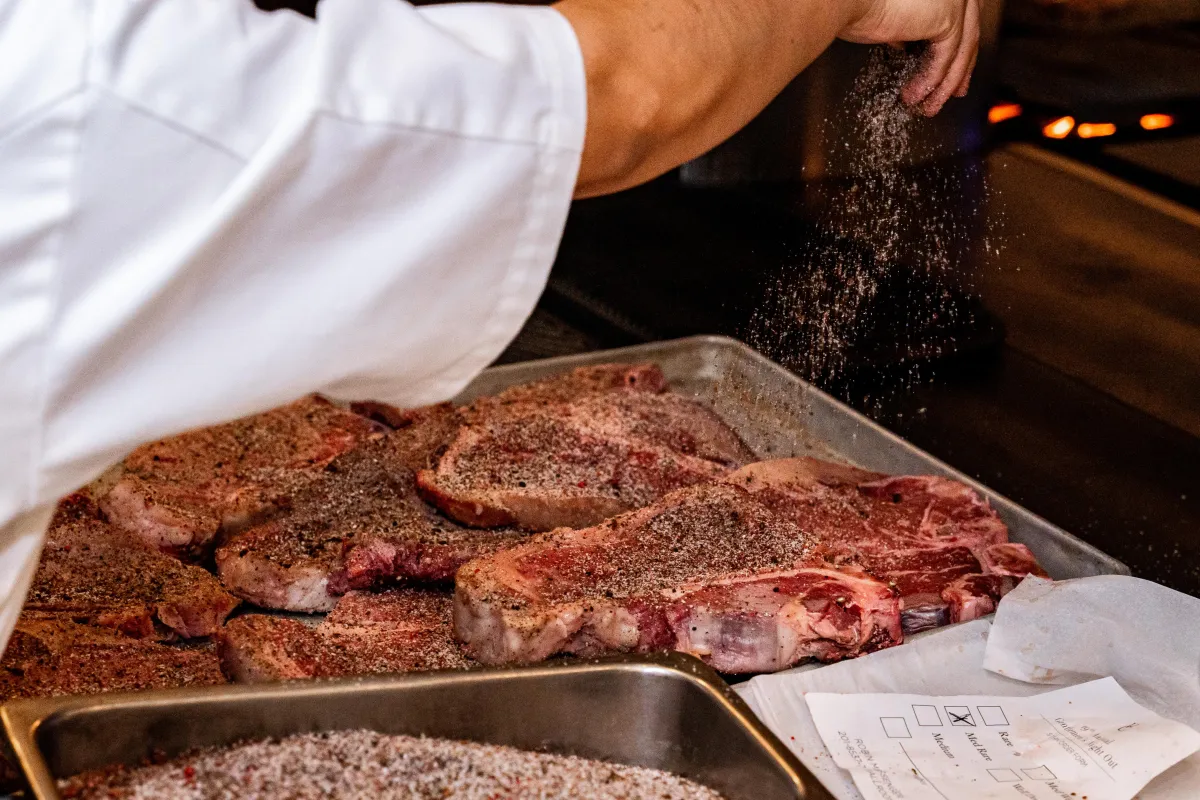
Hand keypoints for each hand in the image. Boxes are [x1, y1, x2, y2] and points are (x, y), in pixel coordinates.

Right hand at [839, 0, 979, 115]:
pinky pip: (945, 59)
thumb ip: (904, 28)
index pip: (958, 17)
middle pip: (968, 32)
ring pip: (960, 49)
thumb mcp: (887, 18)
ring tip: (927, 106)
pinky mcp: (948, 17)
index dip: (957, 47)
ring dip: (944, 84)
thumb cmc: (852, 2)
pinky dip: (931, 82)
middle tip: (955, 93)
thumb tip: (906, 44)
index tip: (953, 72)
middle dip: (962, 68)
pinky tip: (914, 97)